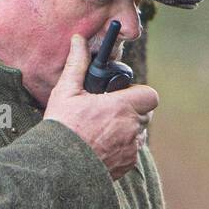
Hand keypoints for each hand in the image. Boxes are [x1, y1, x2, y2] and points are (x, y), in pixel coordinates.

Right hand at [43, 33, 158, 180]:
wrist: (58, 168)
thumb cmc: (62, 128)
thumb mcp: (65, 92)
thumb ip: (77, 64)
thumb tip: (78, 41)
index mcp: (121, 107)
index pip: (149, 95)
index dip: (139, 94)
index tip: (122, 95)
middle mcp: (131, 128)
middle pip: (145, 114)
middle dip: (132, 111)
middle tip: (109, 112)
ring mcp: (131, 149)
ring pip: (139, 134)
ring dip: (127, 130)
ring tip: (103, 131)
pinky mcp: (127, 166)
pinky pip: (132, 153)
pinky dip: (122, 149)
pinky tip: (101, 147)